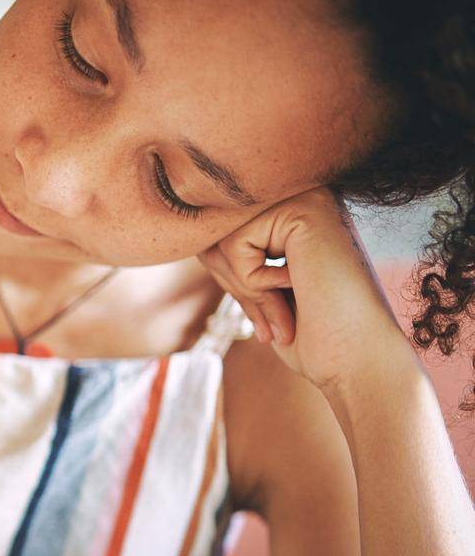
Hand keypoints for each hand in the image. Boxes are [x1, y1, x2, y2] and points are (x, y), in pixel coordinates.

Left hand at [195, 184, 408, 394]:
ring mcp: (307, 198)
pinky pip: (235, 244)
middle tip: (269, 326)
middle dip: (233, 284)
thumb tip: (200, 244)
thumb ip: (238, 258)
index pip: (224, 236)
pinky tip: (296, 291)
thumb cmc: (313, 335)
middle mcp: (305, 197)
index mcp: (299, 214)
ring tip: (281, 317)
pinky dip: (252, 281)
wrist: (356, 358)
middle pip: (219, 233)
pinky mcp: (303, 209)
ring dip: (243, 287)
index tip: (260, 318)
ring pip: (223, 238)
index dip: (230, 280)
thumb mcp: (263, 290)